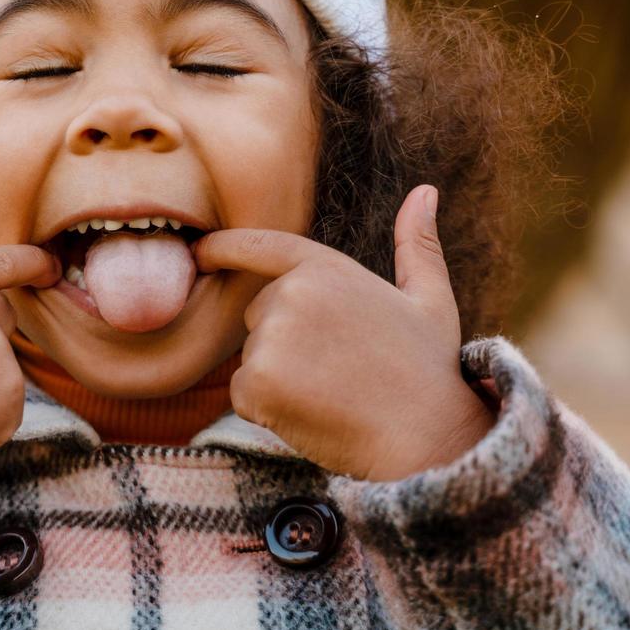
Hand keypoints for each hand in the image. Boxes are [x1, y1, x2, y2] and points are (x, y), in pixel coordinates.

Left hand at [191, 184, 494, 480]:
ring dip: (281, 380)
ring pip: (253, 359)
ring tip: (333, 394)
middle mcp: (292, 292)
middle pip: (258, 316)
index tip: (199, 251)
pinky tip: (314, 416)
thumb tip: (426, 190)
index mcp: (327, 267)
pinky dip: (270, 411)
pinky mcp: (256, 381)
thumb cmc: (431, 371)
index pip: (261, 246)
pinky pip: (245, 395)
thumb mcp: (430, 299)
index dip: (224, 247)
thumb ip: (416, 244)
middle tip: (340, 371)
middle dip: (287, 343)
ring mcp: (271, 336)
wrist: (428, 439)